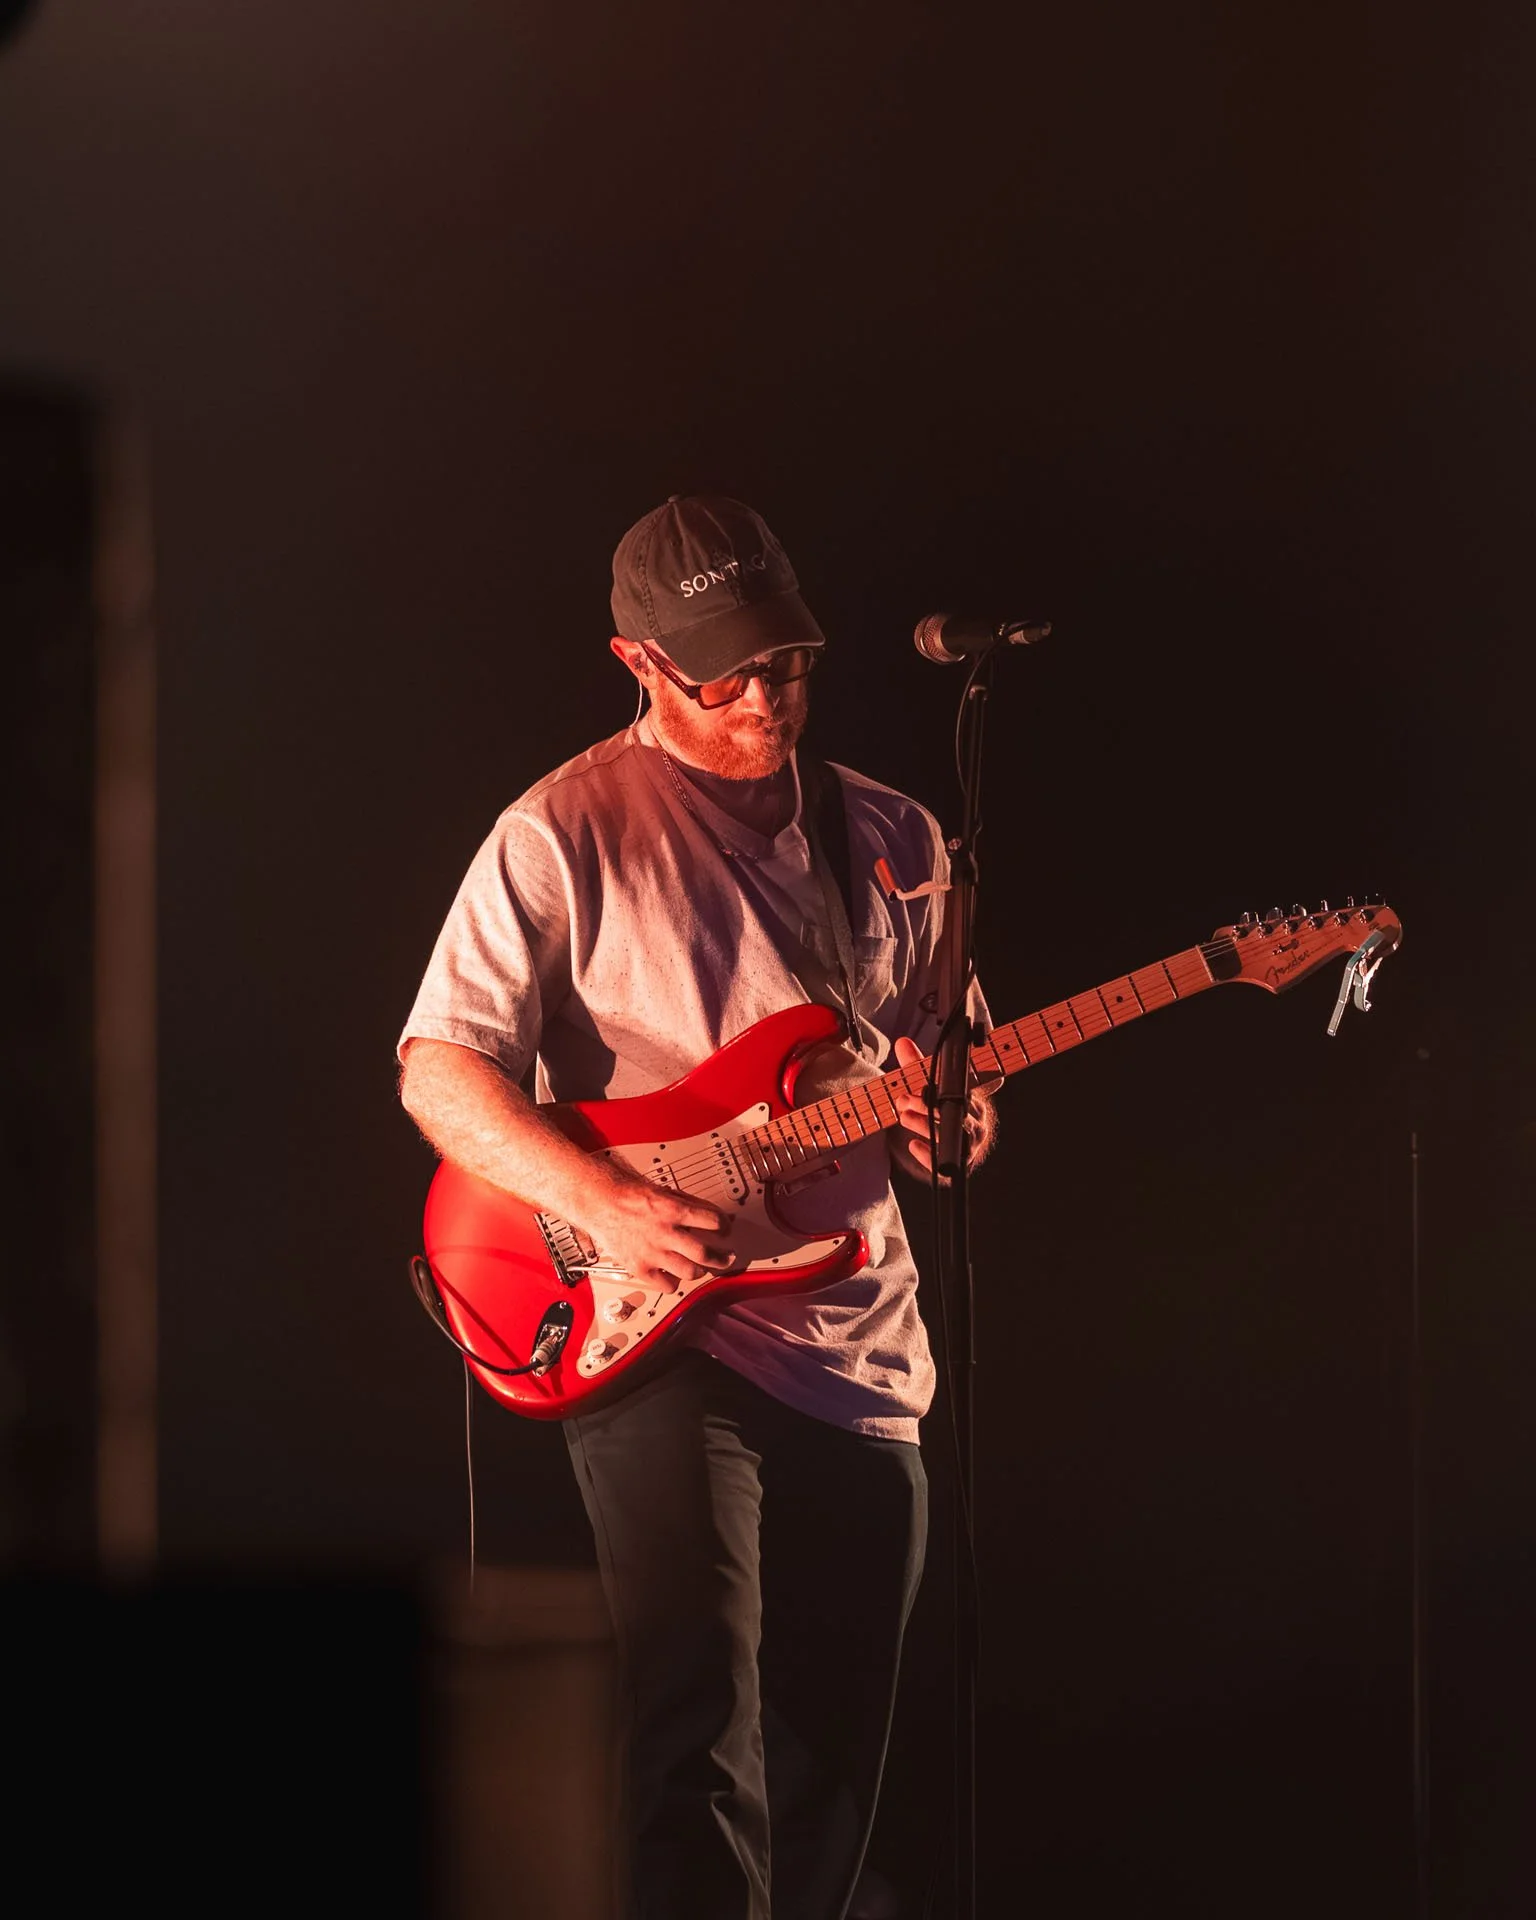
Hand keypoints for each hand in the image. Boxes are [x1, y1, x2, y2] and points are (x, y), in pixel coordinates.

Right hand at [579, 1165, 735, 1293]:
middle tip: (726, 1257)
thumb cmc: (626, 1193)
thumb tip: (711, 1214)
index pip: (713, 1221)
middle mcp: (665, 1232)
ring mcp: (652, 1252)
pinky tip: (674, 1275)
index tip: (725, 1230)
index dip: (725, 1226)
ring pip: (690, 1272)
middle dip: (722, 1257)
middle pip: (705, 1253)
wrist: (597, 1201)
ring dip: (700, 1271)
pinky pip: (667, 1285)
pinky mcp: (639, 1268)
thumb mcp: (662, 1191)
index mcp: (673, 1209)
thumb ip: (688, 1204)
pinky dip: (675, 1283)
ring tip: (701, 1268)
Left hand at [890, 1035, 1001, 1180]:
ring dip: (925, 1126)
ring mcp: (970, 1143)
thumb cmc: (942, 1111)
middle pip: (955, 1111)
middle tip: (904, 1100)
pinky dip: (928, 1155)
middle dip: (928, 1106)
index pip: (961, 1090)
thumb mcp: (930, 1087)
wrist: (955, 1148)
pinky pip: (946, 1162)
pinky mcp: (959, 1162)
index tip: (924, 1084)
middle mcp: (975, 1121)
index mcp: (971, 1100)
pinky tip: (913, 1146)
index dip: (943, 1086)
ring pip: (951, 1135)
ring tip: (904, 1117)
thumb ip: (917, 1066)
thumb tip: (902, 1042)